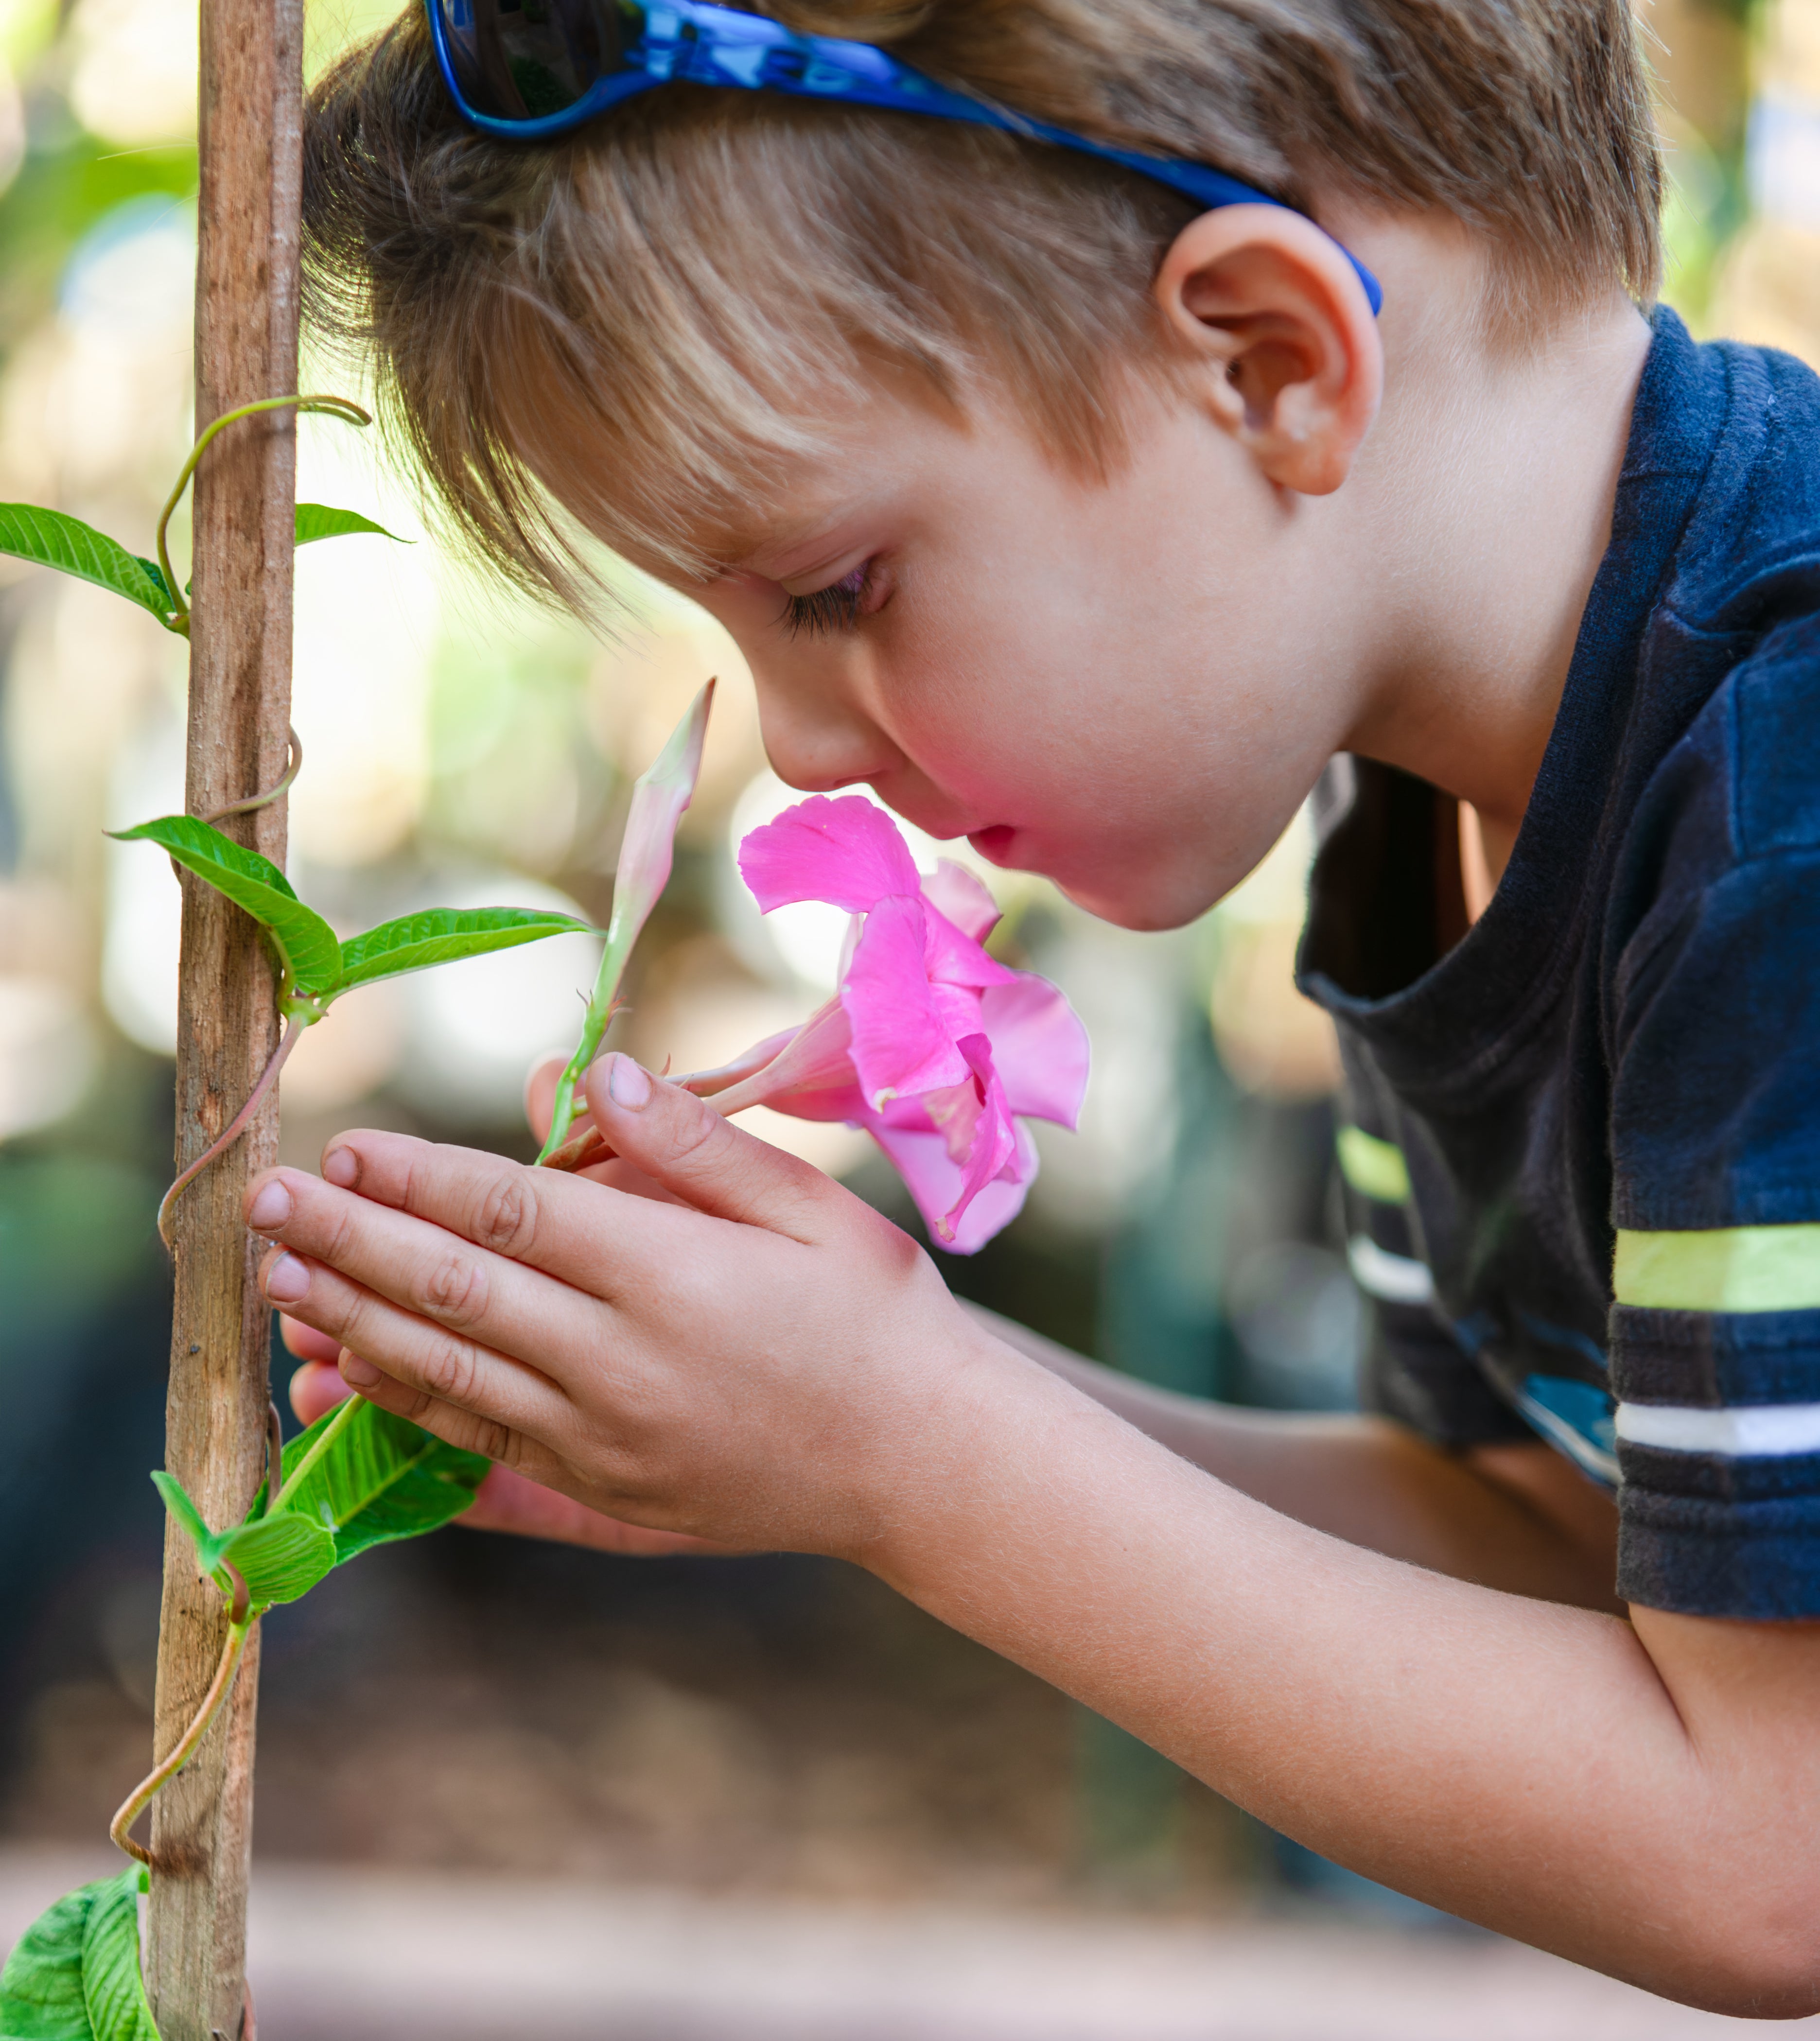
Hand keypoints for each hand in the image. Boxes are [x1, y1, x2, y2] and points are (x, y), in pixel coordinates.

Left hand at [250, 1054, 999, 1557]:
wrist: (921, 1462)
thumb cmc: (873, 1312)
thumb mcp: (811, 1206)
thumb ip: (692, 1143)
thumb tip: (588, 1073)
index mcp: (674, 1276)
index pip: (514, 1213)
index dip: (419, 1178)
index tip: (345, 1148)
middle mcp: (624, 1363)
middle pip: (456, 1292)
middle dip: (351, 1243)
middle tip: (265, 1205)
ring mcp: (606, 1440)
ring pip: (449, 1376)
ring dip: (353, 1325)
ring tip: (278, 1285)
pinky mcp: (604, 1492)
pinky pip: (479, 1452)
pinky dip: (402, 1416)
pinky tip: (341, 1384)